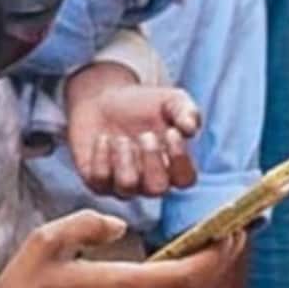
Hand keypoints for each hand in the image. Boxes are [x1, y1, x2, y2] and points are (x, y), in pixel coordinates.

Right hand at [0, 213, 240, 287]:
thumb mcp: (46, 242)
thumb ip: (87, 225)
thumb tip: (118, 227)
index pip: (190, 275)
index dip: (218, 255)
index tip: (231, 232)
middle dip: (216, 264)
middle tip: (229, 237)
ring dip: (196, 283)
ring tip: (204, 256)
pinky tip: (167, 282)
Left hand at [65, 63, 199, 197]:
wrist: (104, 98)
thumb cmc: (143, 104)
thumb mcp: (170, 101)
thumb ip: (186, 111)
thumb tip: (191, 128)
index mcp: (172, 166)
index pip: (185, 179)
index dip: (180, 160)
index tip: (172, 132)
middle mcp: (149, 181)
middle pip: (157, 189)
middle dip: (152, 161)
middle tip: (146, 135)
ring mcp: (122, 184)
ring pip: (127, 187)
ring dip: (125, 159)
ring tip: (121, 138)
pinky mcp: (97, 181)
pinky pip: (100, 180)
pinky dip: (102, 157)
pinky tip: (103, 138)